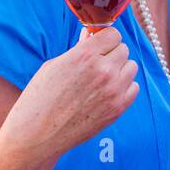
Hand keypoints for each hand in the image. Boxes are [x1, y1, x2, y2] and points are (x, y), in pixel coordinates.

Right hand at [5, 26, 138, 159]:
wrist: (36, 135)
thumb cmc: (39, 98)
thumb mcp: (55, 65)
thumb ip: (80, 48)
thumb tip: (92, 35)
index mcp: (85, 56)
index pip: (113, 34)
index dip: (104, 39)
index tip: (98, 46)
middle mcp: (103, 71)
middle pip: (124, 49)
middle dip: (111, 54)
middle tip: (96, 64)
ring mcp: (113, 91)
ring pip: (131, 67)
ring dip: (119, 70)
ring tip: (101, 79)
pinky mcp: (118, 109)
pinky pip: (133, 87)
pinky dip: (124, 87)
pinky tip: (107, 92)